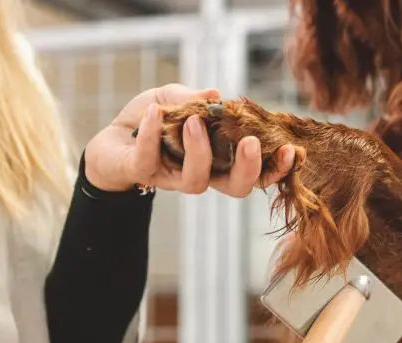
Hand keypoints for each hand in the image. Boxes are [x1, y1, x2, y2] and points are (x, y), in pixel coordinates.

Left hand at [84, 83, 295, 196]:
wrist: (111, 138)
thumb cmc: (152, 120)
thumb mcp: (176, 99)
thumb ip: (197, 97)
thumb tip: (218, 94)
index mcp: (219, 159)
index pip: (254, 170)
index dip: (274, 167)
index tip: (291, 150)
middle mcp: (202, 174)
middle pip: (235, 188)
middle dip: (247, 169)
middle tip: (250, 143)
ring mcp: (173, 178)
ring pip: (196, 181)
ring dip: (199, 150)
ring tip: (194, 121)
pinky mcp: (143, 175)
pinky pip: (150, 161)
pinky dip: (153, 133)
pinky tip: (154, 112)